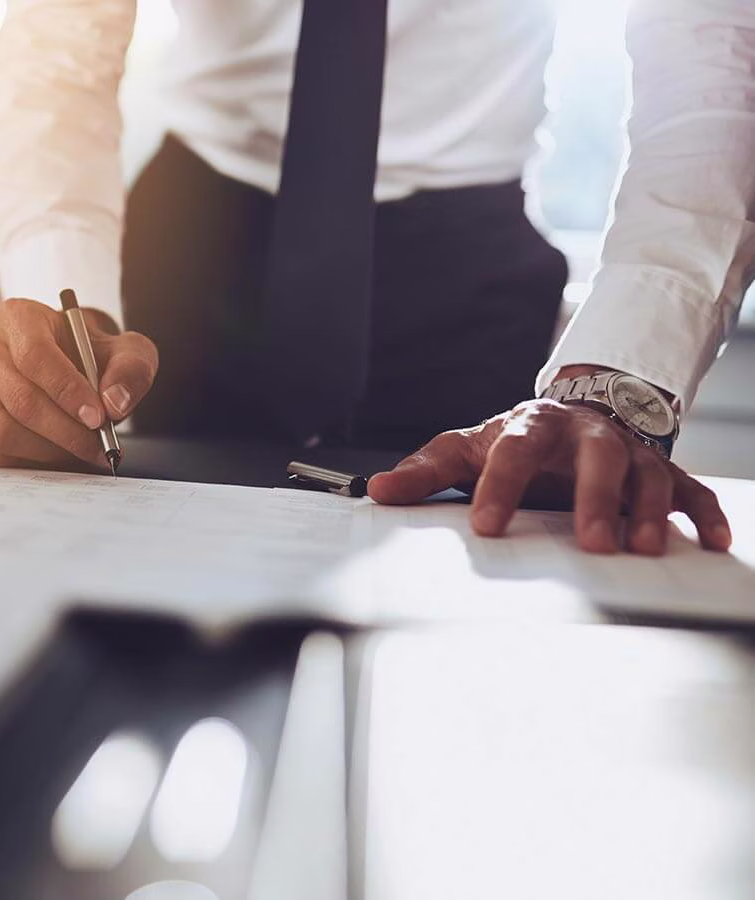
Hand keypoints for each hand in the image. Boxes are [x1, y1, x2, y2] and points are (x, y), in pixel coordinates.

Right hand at [0, 298, 157, 468]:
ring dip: (46, 452)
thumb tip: (114, 403)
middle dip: (66, 431)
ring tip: (77, 451)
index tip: (98, 417)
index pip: (34, 355)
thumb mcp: (128, 353)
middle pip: (20, 400)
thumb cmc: (94, 360)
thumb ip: (131, 370)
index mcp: (19, 318)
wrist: (72, 373)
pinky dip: (18, 466)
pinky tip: (47, 458)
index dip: (66, 390)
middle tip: (98, 446)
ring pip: (0, 431)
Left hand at [367, 400, 731, 555]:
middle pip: (595, 458)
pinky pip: (690, 491)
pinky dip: (704, 514)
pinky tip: (713, 541)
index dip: (500, 487)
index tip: (487, 527)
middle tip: (591, 542)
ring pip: (647, 475)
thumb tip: (376, 492)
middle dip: (593, 498)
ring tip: (642, 548)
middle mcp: (586, 437)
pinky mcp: (662, 472)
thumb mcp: (467, 448)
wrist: (577, 411)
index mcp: (532, 428)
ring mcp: (629, 453)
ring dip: (647, 511)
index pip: (514, 453)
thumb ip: (426, 472)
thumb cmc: (516, 441)